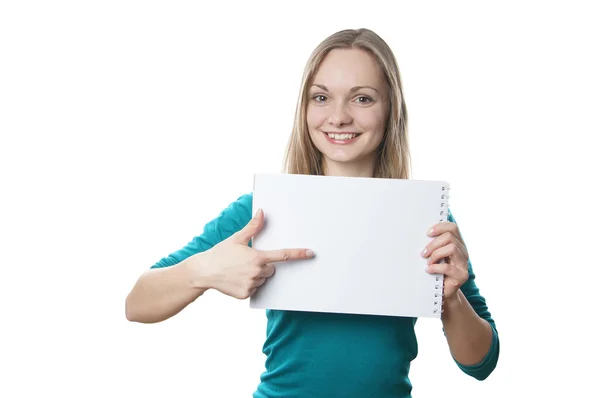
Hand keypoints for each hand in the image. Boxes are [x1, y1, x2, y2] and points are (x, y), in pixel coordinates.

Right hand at [198, 209, 313, 299]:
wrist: (204, 271)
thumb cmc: (221, 253)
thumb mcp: (237, 238)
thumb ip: (253, 227)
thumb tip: (262, 212)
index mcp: (257, 257)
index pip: (282, 255)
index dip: (298, 254)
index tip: (310, 253)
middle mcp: (257, 272)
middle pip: (271, 269)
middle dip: (263, 265)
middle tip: (246, 261)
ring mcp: (252, 285)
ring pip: (263, 279)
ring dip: (256, 275)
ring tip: (239, 270)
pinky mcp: (246, 294)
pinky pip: (254, 289)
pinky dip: (248, 285)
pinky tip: (236, 279)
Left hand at [421, 221, 468, 300]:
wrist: (440, 292)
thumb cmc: (435, 271)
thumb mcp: (434, 255)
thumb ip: (433, 245)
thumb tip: (420, 235)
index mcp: (457, 244)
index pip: (453, 228)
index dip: (440, 227)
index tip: (427, 233)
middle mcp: (463, 252)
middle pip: (450, 237)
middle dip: (434, 243)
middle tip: (423, 253)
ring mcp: (464, 264)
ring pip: (452, 248)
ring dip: (436, 254)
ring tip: (428, 262)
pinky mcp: (462, 276)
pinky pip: (448, 267)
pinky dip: (436, 267)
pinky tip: (429, 270)